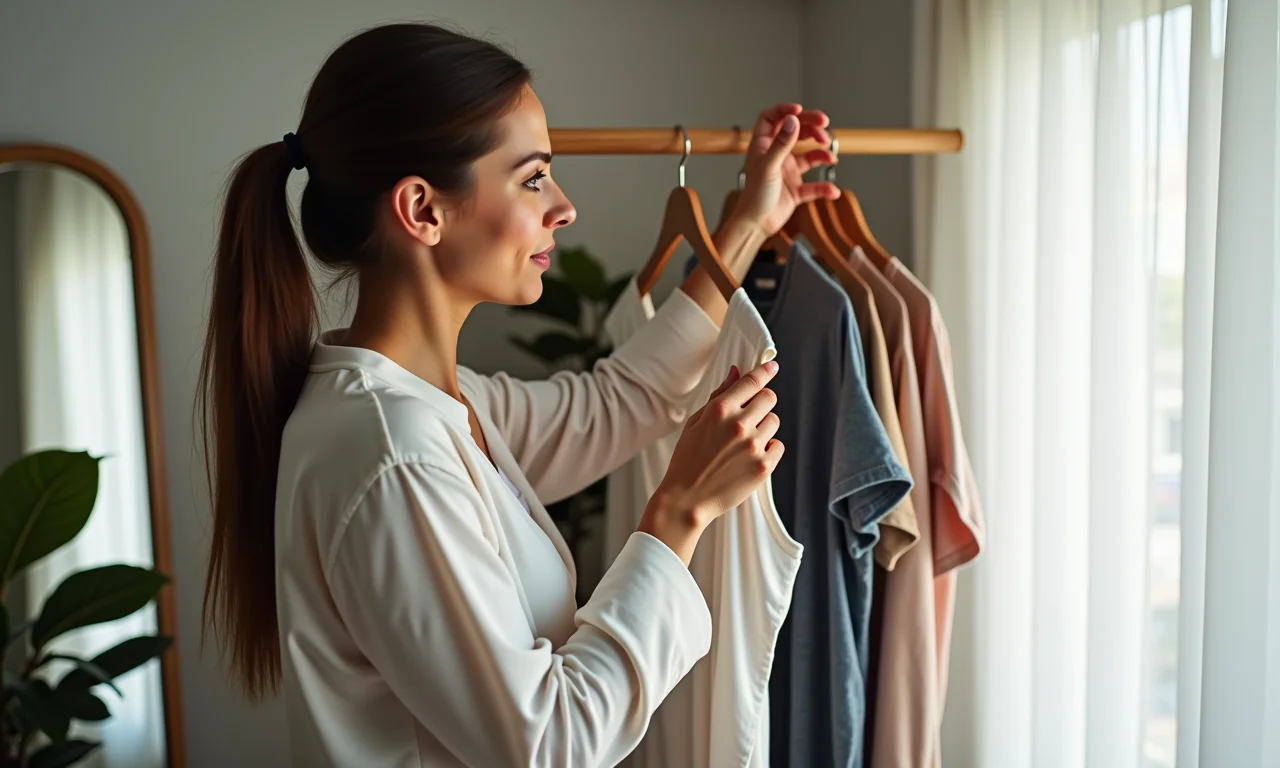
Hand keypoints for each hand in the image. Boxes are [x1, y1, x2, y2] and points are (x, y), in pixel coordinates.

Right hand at [643, 361, 783, 544]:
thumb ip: (719, 395)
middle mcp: (739, 425)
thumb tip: (736, 372)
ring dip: (764, 427)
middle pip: (769, 398)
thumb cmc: (687, 460)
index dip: (765, 371)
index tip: (772, 366)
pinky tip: (750, 457)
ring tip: (744, 442)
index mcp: (720, 410)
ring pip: (774, 422)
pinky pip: (778, 446)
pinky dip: (768, 449)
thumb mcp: (695, 423)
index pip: (752, 382)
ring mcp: (753, 446)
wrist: (687, 499)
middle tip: (750, 415)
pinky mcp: (763, 466)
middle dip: (762, 402)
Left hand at [730, 103, 840, 237]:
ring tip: (829, 156)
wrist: (755, 226)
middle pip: (795, 132)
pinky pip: (814, 185)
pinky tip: (832, 191)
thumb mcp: (768, 166)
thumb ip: (782, 143)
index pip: (771, 118)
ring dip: (820, 153)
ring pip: (808, 155)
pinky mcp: (796, 189)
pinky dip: (824, 187)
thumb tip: (793, 120)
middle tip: (825, 125)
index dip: (784, 110)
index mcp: (763, 146)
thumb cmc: (754, 196)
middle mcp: (776, 155)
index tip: (799, 110)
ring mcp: (787, 171)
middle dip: (811, 126)